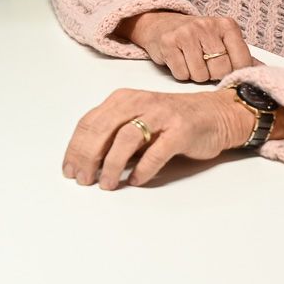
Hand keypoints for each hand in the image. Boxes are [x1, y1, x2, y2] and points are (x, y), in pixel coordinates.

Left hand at [61, 87, 256, 190]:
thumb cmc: (171, 121)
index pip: (89, 123)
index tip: (68, 170)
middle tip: (83, 180)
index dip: (75, 148)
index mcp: (122, 99)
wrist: (215, 114)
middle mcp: (139, 102)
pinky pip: (157, 151)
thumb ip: (113, 135)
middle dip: (88, 157)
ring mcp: (161, 115)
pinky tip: (135, 180)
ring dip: (112, 164)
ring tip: (106, 184)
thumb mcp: (136, 120)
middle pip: (103, 129)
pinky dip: (143, 168)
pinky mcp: (181, 130)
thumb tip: (84, 162)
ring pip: (127, 138)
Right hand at [118, 10, 255, 82]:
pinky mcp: (168, 42)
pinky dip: (181, 73)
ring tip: (191, 61)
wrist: (161, 24)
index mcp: (227, 25)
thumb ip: (242, 56)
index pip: (242, 61)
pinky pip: (181, 74)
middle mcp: (207, 26)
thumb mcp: (222, 40)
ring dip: (196, 75)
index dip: (235, 72)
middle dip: (213, 74)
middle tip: (206, 64)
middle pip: (220, 70)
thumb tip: (266, 72)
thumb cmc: (197, 37)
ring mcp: (186, 33)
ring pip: (200, 75)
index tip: (228, 70)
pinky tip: (179, 60)